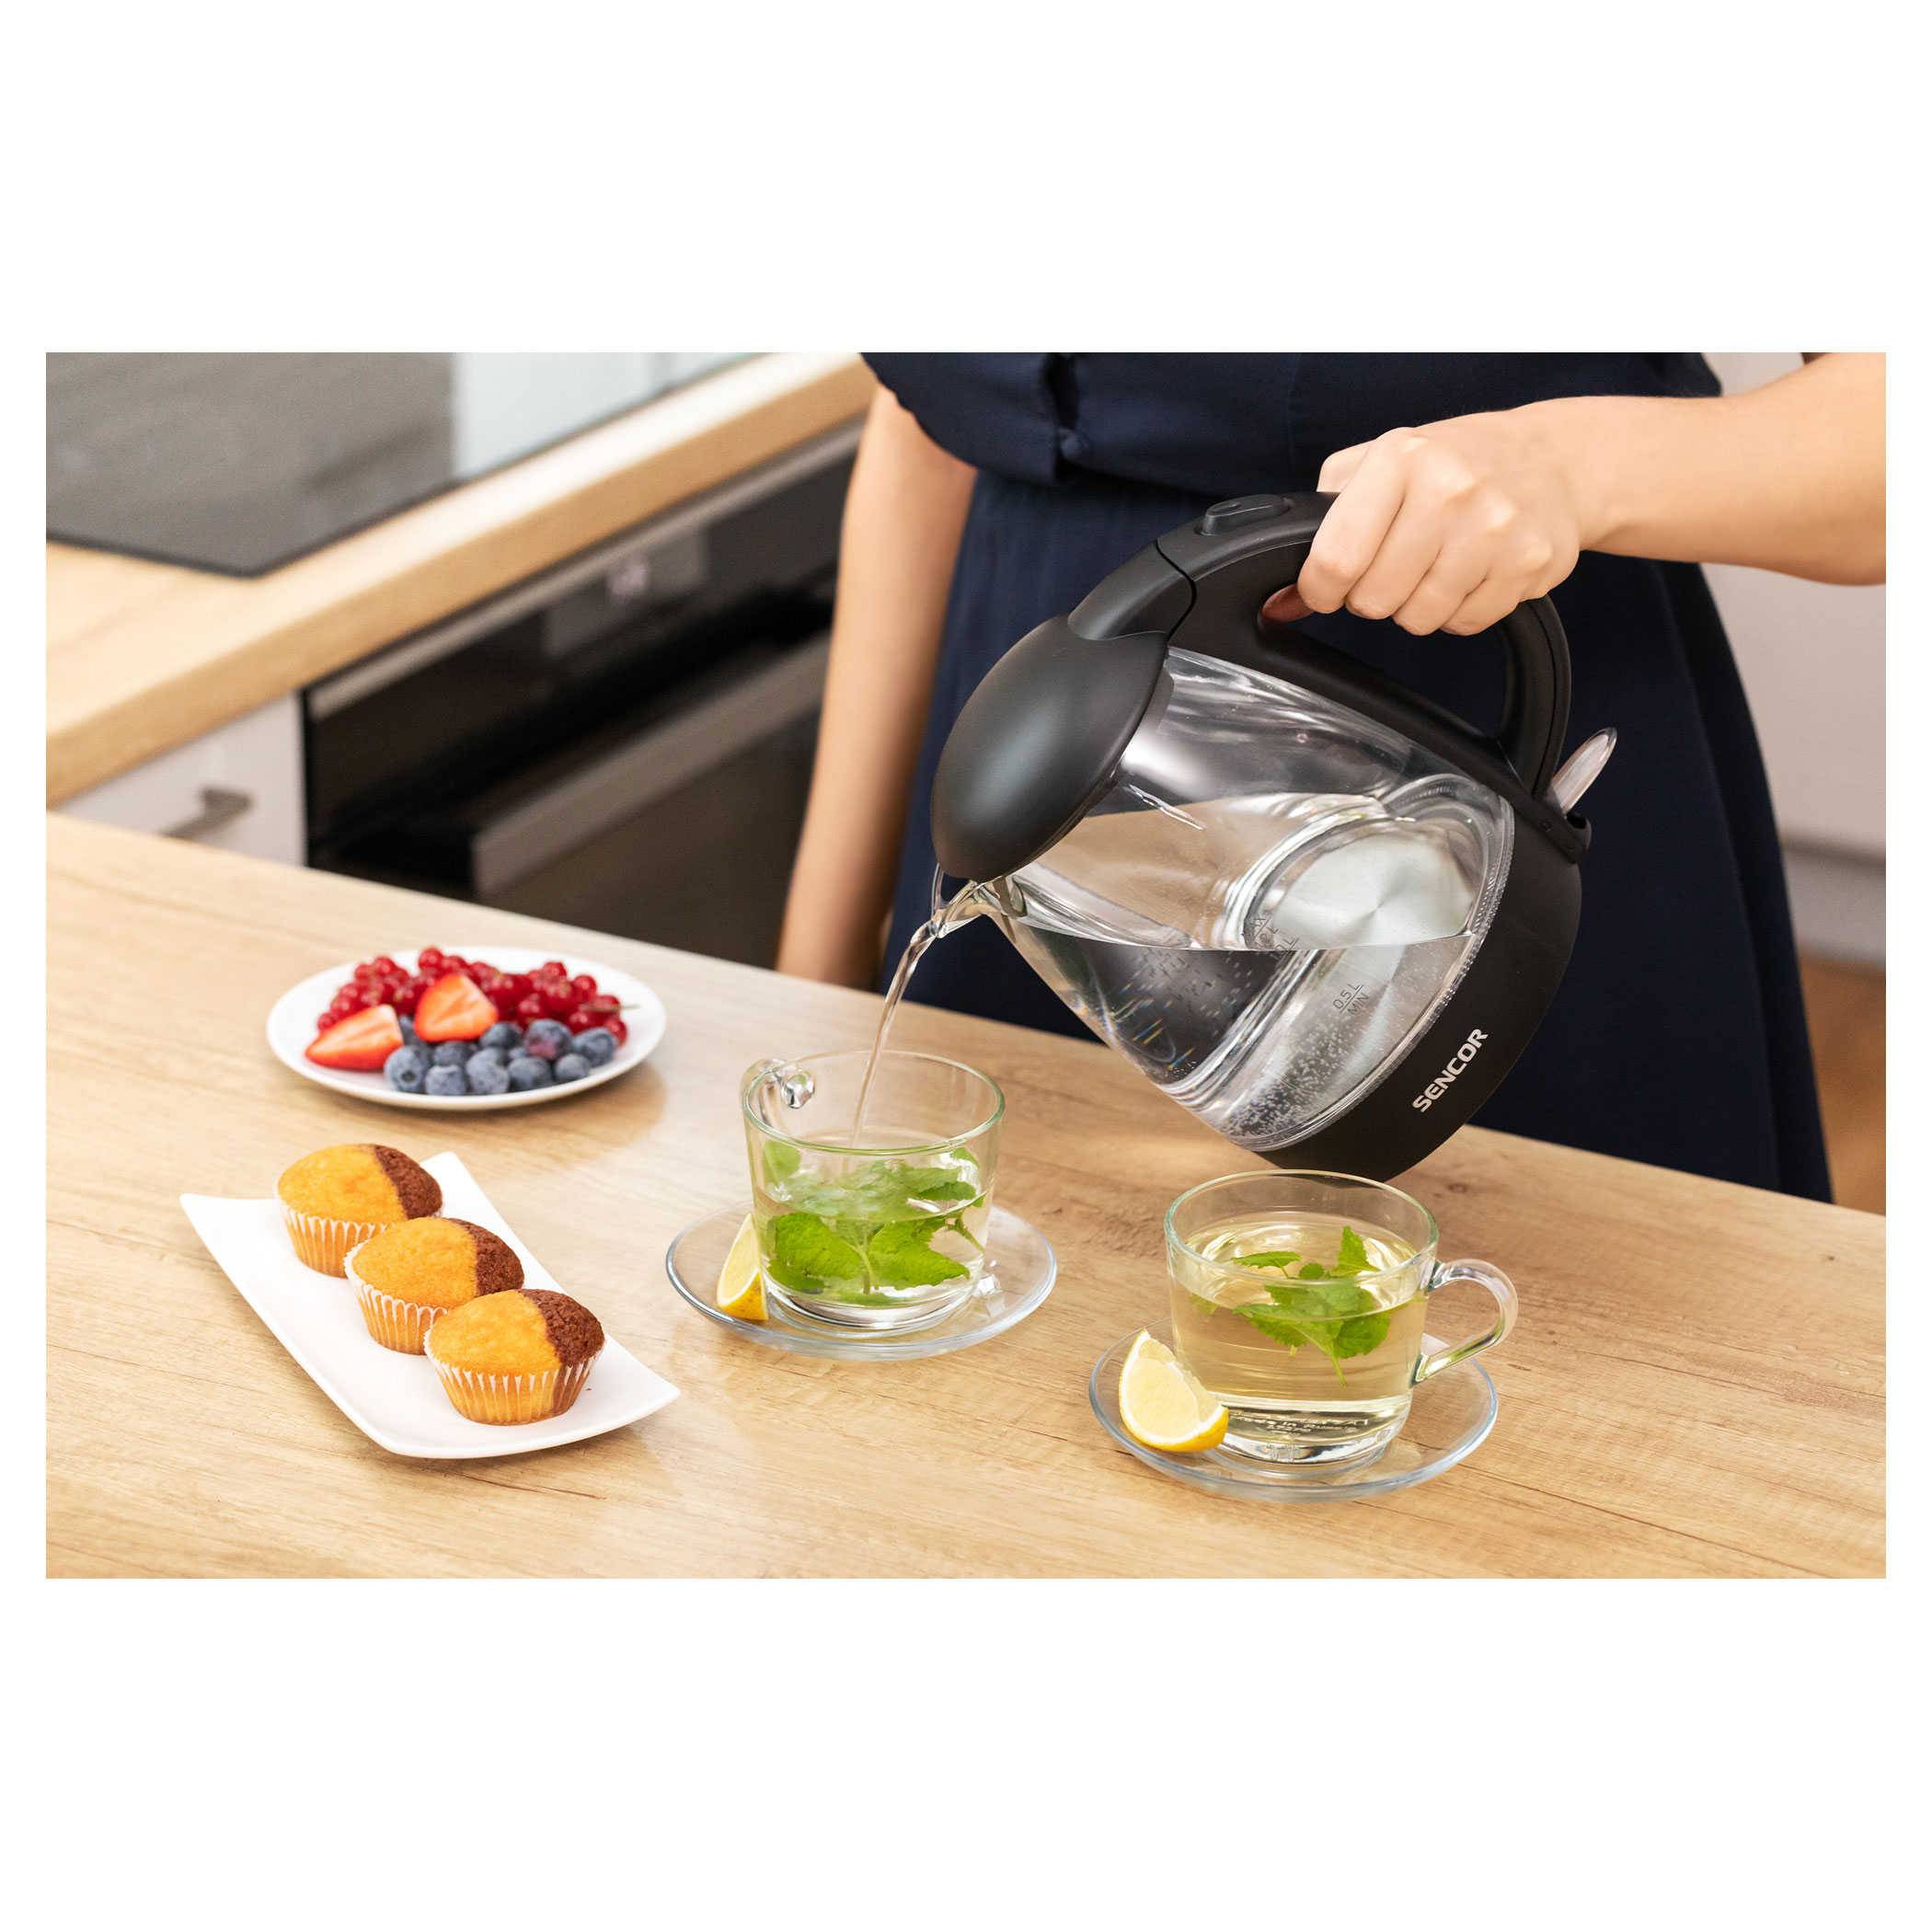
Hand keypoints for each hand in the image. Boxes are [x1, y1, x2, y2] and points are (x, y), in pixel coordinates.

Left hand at [1262, 405, 1587, 635]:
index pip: (1335, 558)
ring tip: (1435, 565)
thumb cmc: (1454, 463)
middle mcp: (1449, 489)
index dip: (1320, 588)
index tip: (1325, 587)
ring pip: (1419, 618)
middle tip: (1393, 566)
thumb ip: (1322, 524)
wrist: (1552, 458)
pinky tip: (1470, 573)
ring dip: (1416, 605)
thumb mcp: (1381, 465)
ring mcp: (1493, 527)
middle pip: (1374, 599)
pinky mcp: (1528, 562)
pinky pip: (1465, 623)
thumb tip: (1282, 599)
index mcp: (1400, 459)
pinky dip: (1459, 610)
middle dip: (1372, 595)